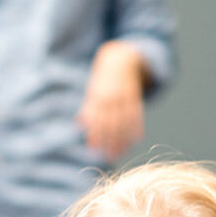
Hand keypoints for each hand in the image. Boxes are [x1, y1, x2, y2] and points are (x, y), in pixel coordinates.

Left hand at [77, 41, 146, 160]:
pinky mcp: (135, 95)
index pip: (95, 120)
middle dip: (110, 142)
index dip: (95, 135)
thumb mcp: (93, 90)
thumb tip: (78, 124)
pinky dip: (137, 126)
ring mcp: (123, 96)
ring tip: (123, 153)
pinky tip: (137, 139)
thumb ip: (88, 107)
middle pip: (110, 123)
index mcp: (97, 97)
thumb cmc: (103, 79)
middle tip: (111, 157)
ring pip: (124, 121)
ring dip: (123, 139)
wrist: (120, 59)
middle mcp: (110, 97)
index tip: (95, 151)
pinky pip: (137, 113)